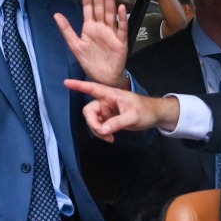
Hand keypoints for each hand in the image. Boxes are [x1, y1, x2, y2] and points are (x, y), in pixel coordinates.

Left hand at [54, 0, 128, 87]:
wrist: (103, 78)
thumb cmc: (90, 62)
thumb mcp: (75, 46)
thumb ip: (66, 30)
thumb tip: (56, 15)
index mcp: (90, 26)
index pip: (88, 7)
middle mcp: (101, 27)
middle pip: (100, 6)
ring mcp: (111, 32)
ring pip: (110, 13)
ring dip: (109, 1)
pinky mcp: (120, 41)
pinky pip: (121, 28)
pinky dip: (121, 18)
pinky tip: (121, 8)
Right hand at [64, 79, 180, 140]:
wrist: (154, 116)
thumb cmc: (146, 110)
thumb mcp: (133, 116)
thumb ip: (117, 123)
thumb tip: (103, 130)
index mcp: (111, 94)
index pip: (92, 88)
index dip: (78, 85)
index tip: (66, 83)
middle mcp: (105, 101)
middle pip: (89, 111)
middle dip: (93, 124)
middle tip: (104, 133)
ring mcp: (106, 111)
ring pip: (92, 121)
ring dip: (98, 131)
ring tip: (110, 138)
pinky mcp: (108, 119)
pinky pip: (99, 126)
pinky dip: (102, 133)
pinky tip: (110, 138)